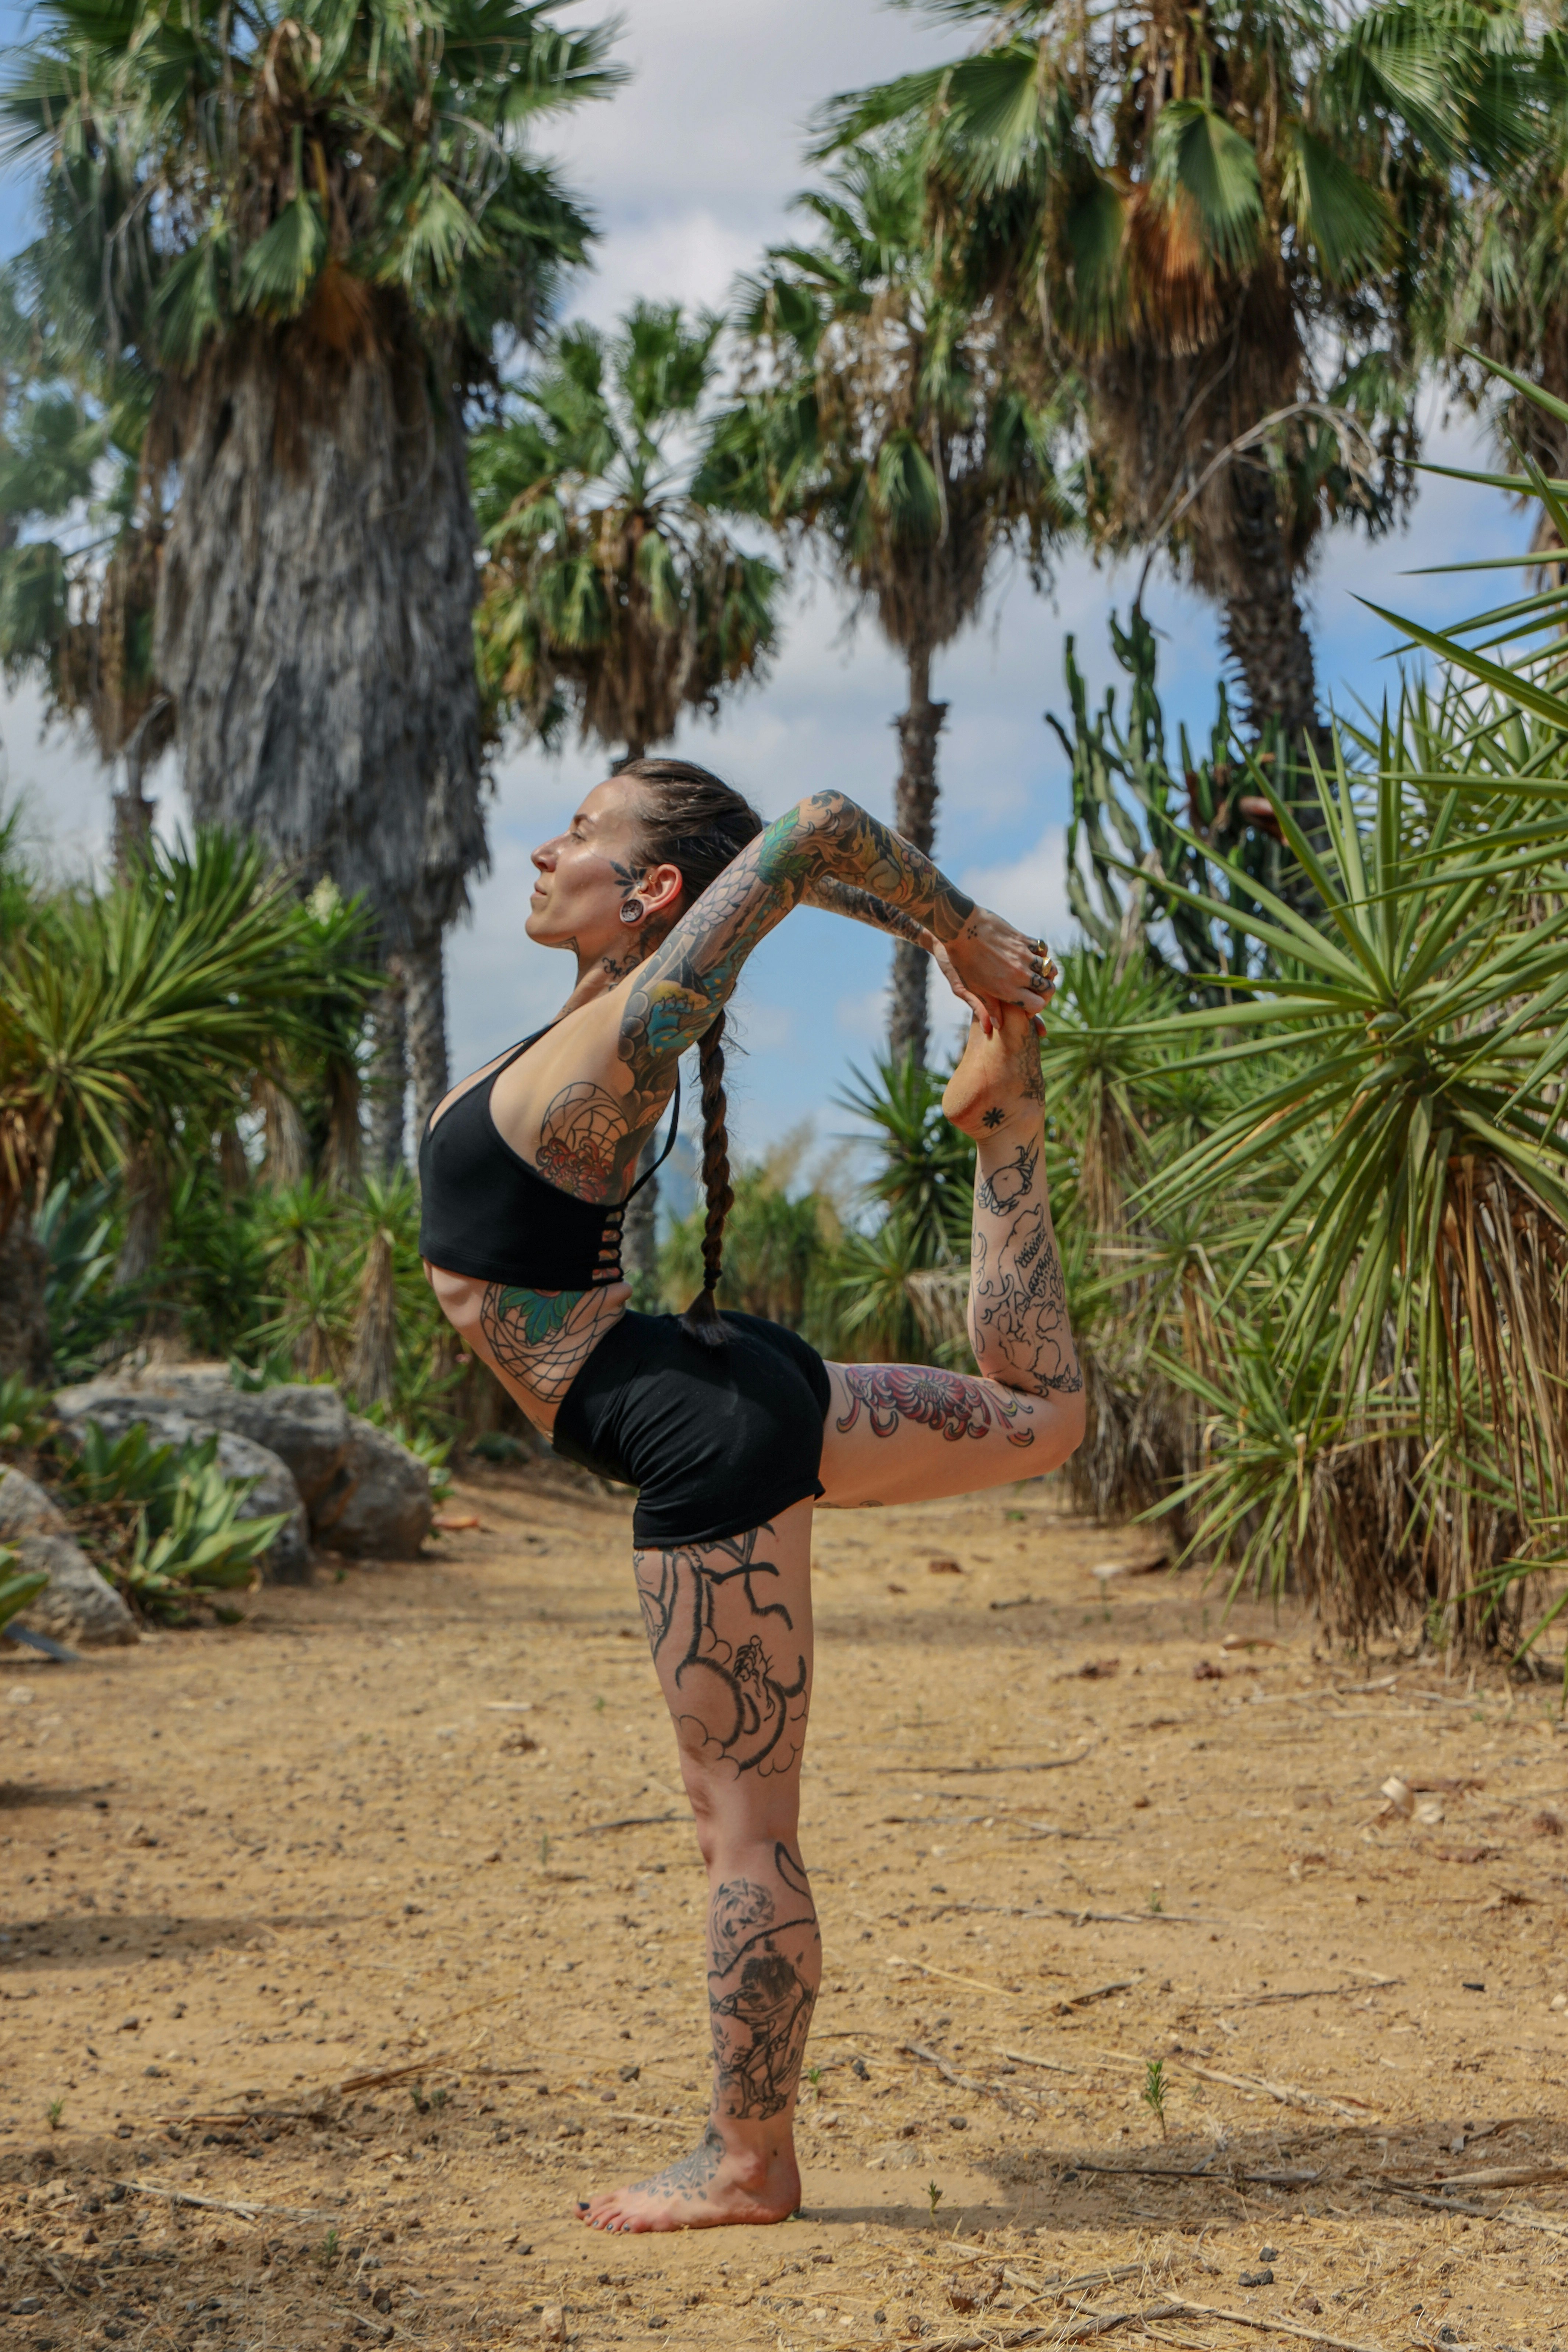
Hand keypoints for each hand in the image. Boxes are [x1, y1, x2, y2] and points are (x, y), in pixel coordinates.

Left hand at [933, 909, 1055, 1033]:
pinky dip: (1042, 954)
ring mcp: (1024, 956)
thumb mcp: (973, 987)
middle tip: (1036, 990)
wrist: (960, 929)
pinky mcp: (1023, 939)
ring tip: (1036, 973)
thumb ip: (988, 1007)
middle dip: (1045, 992)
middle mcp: (1020, 974)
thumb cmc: (963, 961)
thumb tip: (996, 1026)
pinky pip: (1042, 949)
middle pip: (1048, 988)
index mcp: (1008, 990)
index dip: (1035, 1008)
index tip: (1027, 1005)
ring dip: (1046, 972)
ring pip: (1049, 968)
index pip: (1037, 1005)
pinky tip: (1033, 955)